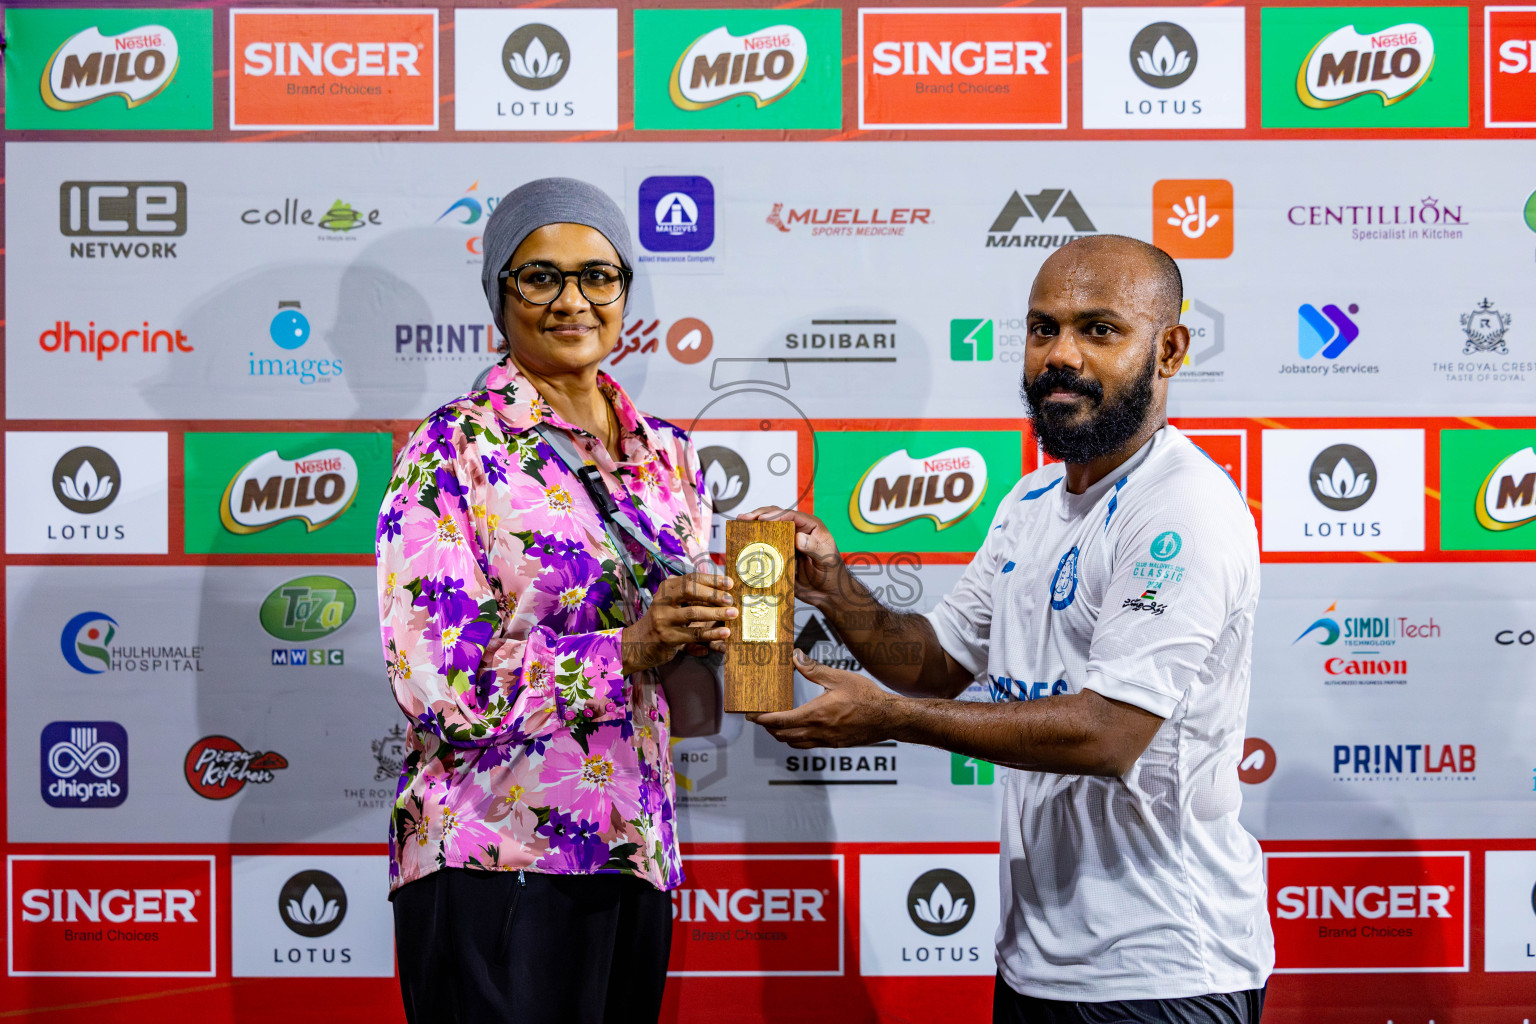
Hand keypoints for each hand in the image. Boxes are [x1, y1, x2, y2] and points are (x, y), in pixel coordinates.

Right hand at [622, 573, 733, 674]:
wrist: (640, 643)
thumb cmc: (665, 620)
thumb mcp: (674, 603)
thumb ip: (692, 595)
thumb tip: (723, 588)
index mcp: (667, 588)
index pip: (691, 578)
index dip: (712, 580)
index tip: (730, 583)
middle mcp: (663, 600)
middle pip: (690, 590)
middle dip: (713, 594)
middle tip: (731, 599)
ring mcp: (663, 619)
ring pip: (692, 613)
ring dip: (715, 613)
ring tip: (733, 613)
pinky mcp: (667, 637)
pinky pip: (693, 634)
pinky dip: (711, 634)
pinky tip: (725, 633)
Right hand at [735, 506, 848, 608]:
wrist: (827, 593)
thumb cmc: (832, 574)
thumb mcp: (827, 559)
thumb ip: (815, 547)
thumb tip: (798, 537)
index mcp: (810, 526)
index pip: (791, 515)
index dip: (774, 515)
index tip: (761, 518)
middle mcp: (797, 530)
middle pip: (775, 517)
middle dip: (758, 515)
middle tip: (743, 518)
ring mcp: (787, 542)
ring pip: (768, 529)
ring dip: (753, 526)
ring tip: (739, 525)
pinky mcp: (779, 554)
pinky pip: (765, 546)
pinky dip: (754, 543)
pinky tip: (743, 542)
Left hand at [748, 650, 899, 747]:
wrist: (889, 718)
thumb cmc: (867, 696)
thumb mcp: (839, 677)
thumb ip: (814, 669)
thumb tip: (795, 657)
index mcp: (816, 714)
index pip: (780, 721)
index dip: (762, 719)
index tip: (751, 714)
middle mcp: (818, 731)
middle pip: (782, 735)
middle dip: (768, 728)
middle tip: (760, 717)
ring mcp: (826, 741)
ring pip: (794, 743)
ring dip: (781, 735)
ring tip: (776, 723)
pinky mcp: (834, 745)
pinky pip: (808, 745)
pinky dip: (797, 739)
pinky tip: (800, 728)